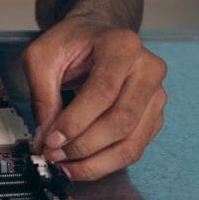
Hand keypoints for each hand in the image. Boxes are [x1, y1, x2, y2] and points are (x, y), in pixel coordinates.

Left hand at [22, 16, 166, 180]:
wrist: (95, 34)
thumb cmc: (72, 40)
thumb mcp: (42, 55)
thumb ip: (42, 94)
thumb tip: (45, 137)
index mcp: (122, 45)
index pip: (102, 91)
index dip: (76, 121)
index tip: (52, 140)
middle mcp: (147, 68)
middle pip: (121, 121)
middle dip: (84, 145)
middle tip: (54, 155)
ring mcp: (156, 93)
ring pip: (131, 142)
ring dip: (96, 162)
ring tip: (66, 165)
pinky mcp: (155, 115)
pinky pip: (134, 148)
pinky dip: (107, 162)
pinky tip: (82, 163)